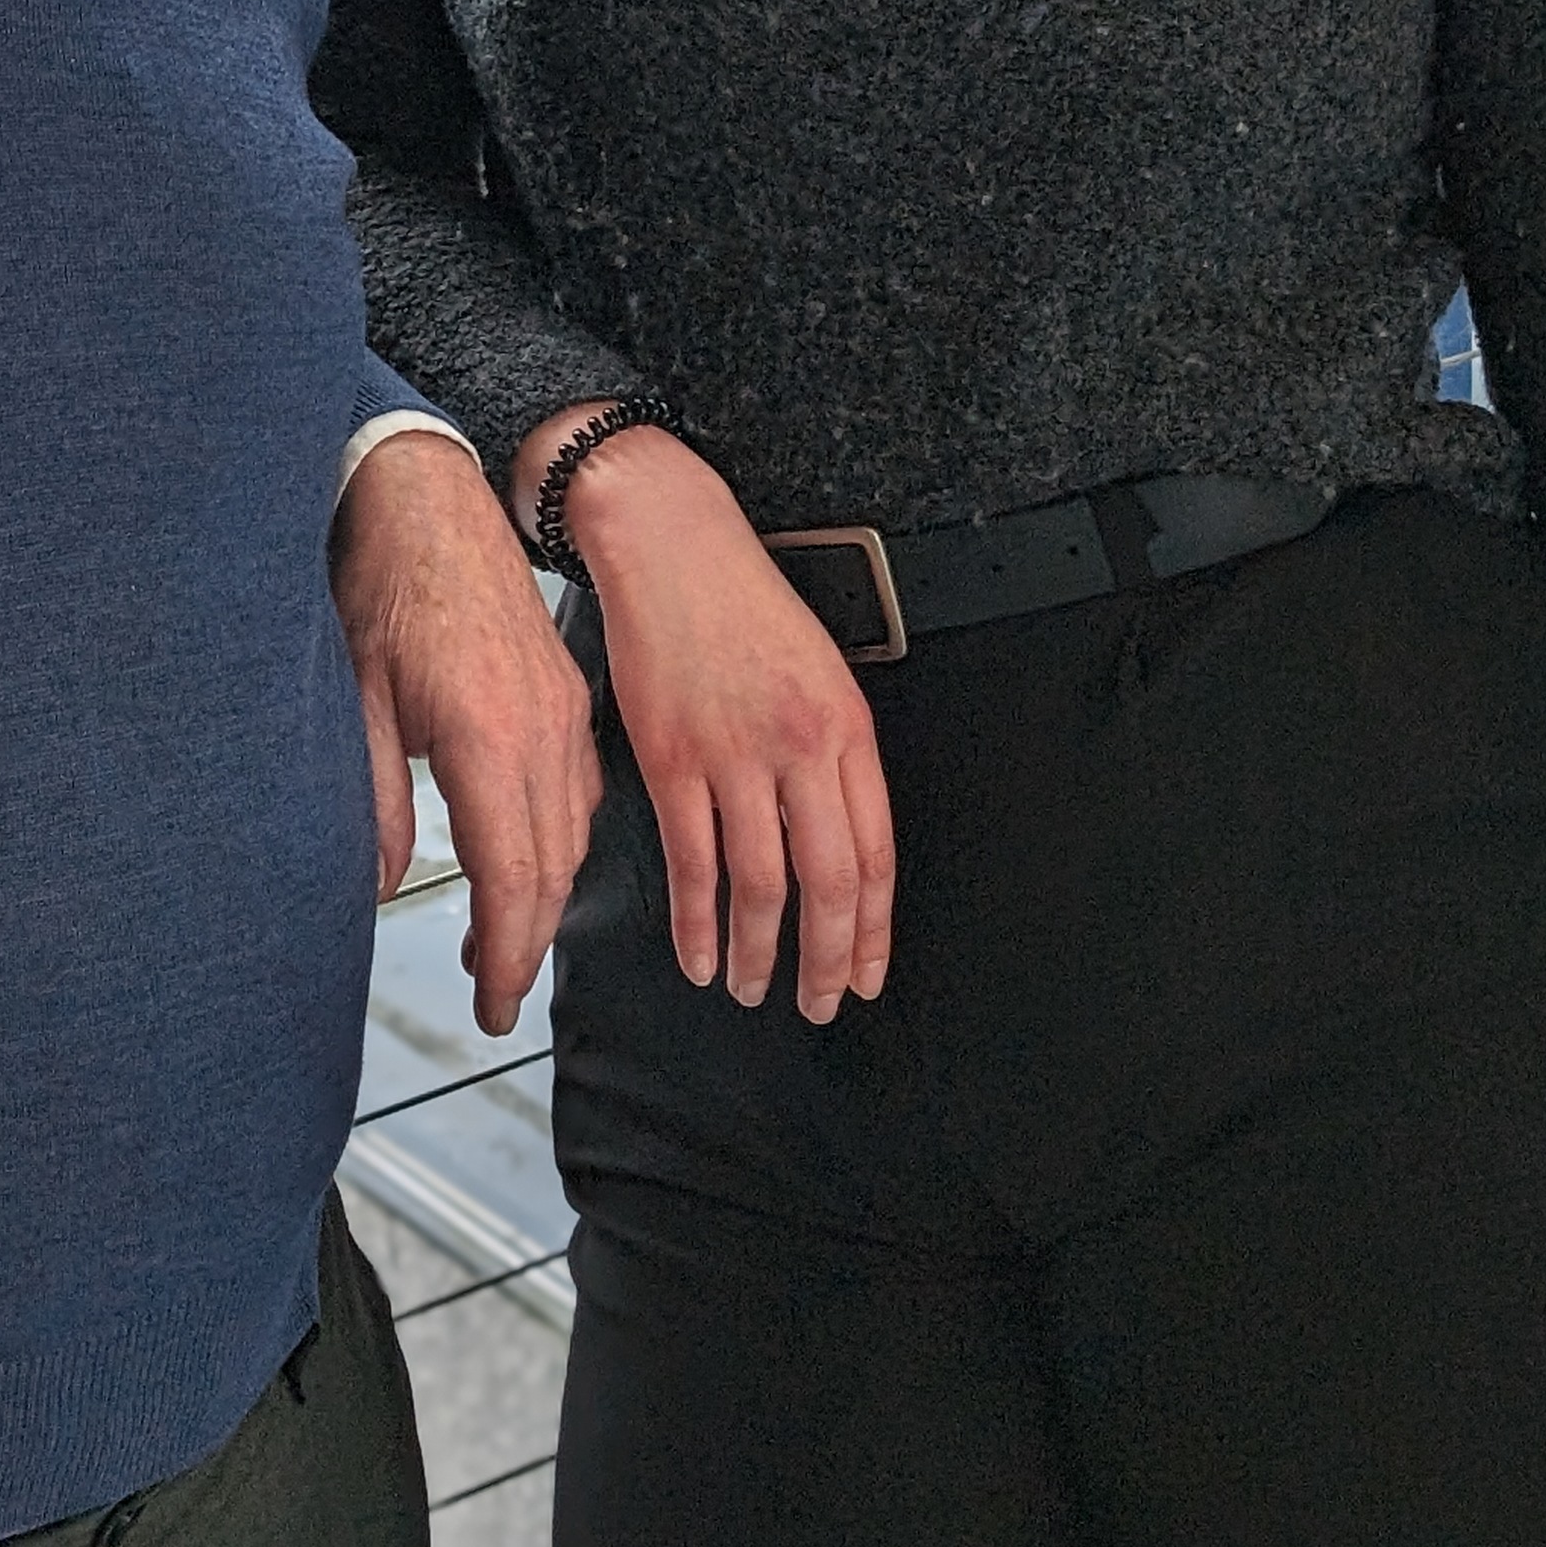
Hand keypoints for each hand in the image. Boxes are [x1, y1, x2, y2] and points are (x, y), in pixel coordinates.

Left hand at [330, 428, 599, 1033]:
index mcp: (488, 731)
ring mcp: (560, 704)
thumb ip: (372, 796)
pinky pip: (580, 786)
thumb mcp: (355, 695)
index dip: (506, 952)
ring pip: (573, 830)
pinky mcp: (563, 688)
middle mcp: (540, 724)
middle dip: (528, 942)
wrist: (424, 494)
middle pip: (553, 865)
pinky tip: (530, 855)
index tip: (491, 1002)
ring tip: (504, 940)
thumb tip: (382, 882)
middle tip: (495, 995)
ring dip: (544, 893)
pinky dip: (560, 838)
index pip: (513, 874)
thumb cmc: (382, 579)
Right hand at [524, 412, 895, 1025]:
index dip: (874, 929)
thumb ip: (835, 752)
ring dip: (757, 952)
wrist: (670, 542)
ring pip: (758, 884)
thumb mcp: (822, 668)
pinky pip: (690, 861)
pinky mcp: (670, 758)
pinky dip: (694, 920)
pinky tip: (697, 952)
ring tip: (752, 988)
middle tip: (821, 1004)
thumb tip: (842, 842)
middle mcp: (798, 747)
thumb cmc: (744, 600)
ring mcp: (732, 755)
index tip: (869, 975)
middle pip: (826, 882)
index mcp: (846, 727)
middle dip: (827, 959)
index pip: (875, 854)